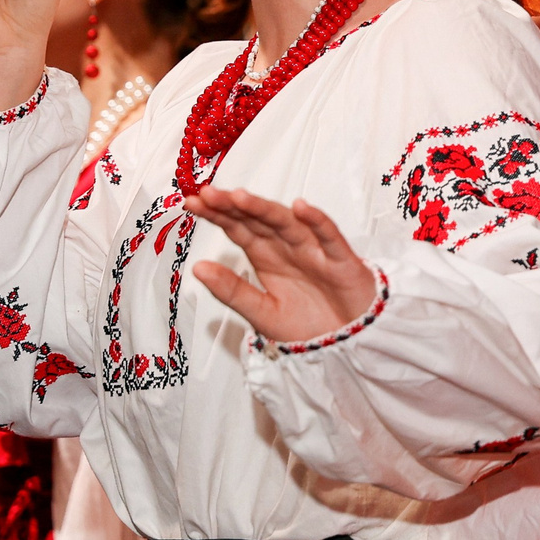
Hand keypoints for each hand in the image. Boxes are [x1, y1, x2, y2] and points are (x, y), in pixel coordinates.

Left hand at [186, 188, 377, 345]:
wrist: (347, 346)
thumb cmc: (307, 326)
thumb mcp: (261, 313)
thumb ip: (232, 291)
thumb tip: (197, 268)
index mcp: (266, 256)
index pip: (238, 228)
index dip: (217, 214)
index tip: (192, 203)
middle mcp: (287, 247)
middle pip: (258, 220)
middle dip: (233, 206)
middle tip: (208, 194)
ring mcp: (314, 250)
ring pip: (288, 223)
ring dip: (264, 209)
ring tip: (239, 198)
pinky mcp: (341, 260)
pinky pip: (329, 237)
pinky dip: (317, 221)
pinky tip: (301, 208)